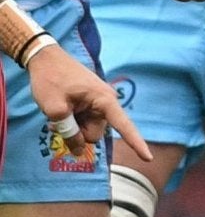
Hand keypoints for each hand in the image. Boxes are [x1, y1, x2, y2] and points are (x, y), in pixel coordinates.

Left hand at [25, 48, 150, 164]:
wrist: (44, 57)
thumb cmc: (50, 79)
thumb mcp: (54, 109)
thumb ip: (68, 132)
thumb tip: (79, 150)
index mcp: (104, 101)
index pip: (124, 126)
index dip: (136, 143)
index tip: (148, 159)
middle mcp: (106, 102)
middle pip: (95, 133)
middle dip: (77, 134)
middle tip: (57, 121)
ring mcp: (98, 102)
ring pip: (88, 129)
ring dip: (72, 127)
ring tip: (57, 112)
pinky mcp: (90, 102)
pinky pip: (84, 120)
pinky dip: (72, 121)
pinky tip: (61, 110)